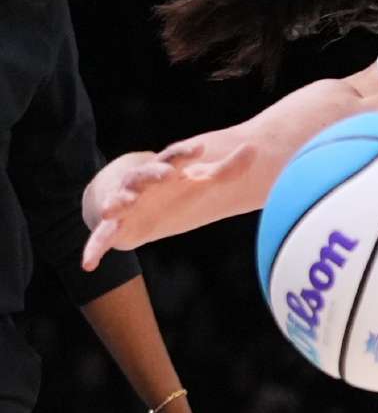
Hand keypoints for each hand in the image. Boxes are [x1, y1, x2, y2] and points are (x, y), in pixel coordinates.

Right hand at [82, 140, 254, 270]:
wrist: (131, 198)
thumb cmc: (172, 187)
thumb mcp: (200, 179)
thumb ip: (227, 169)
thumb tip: (255, 149)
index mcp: (162, 171)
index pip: (173, 158)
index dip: (185, 155)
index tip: (200, 149)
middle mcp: (139, 185)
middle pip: (143, 176)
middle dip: (153, 174)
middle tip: (167, 173)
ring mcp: (124, 205)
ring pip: (118, 202)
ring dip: (119, 202)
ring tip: (123, 204)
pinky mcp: (113, 228)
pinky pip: (101, 239)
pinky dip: (94, 249)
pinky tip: (88, 264)